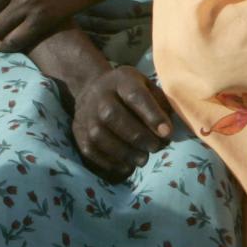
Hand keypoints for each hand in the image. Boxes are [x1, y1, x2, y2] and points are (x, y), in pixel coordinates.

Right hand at [72, 64, 176, 179]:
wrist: (92, 88)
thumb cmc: (128, 92)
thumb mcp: (147, 86)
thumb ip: (160, 104)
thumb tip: (166, 132)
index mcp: (121, 80)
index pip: (135, 95)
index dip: (151, 115)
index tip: (167, 133)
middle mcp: (100, 95)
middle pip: (112, 116)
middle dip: (138, 136)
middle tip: (156, 148)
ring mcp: (86, 114)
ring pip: (99, 135)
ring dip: (124, 152)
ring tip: (142, 160)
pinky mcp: (78, 131)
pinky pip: (90, 149)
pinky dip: (108, 161)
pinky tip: (126, 165)